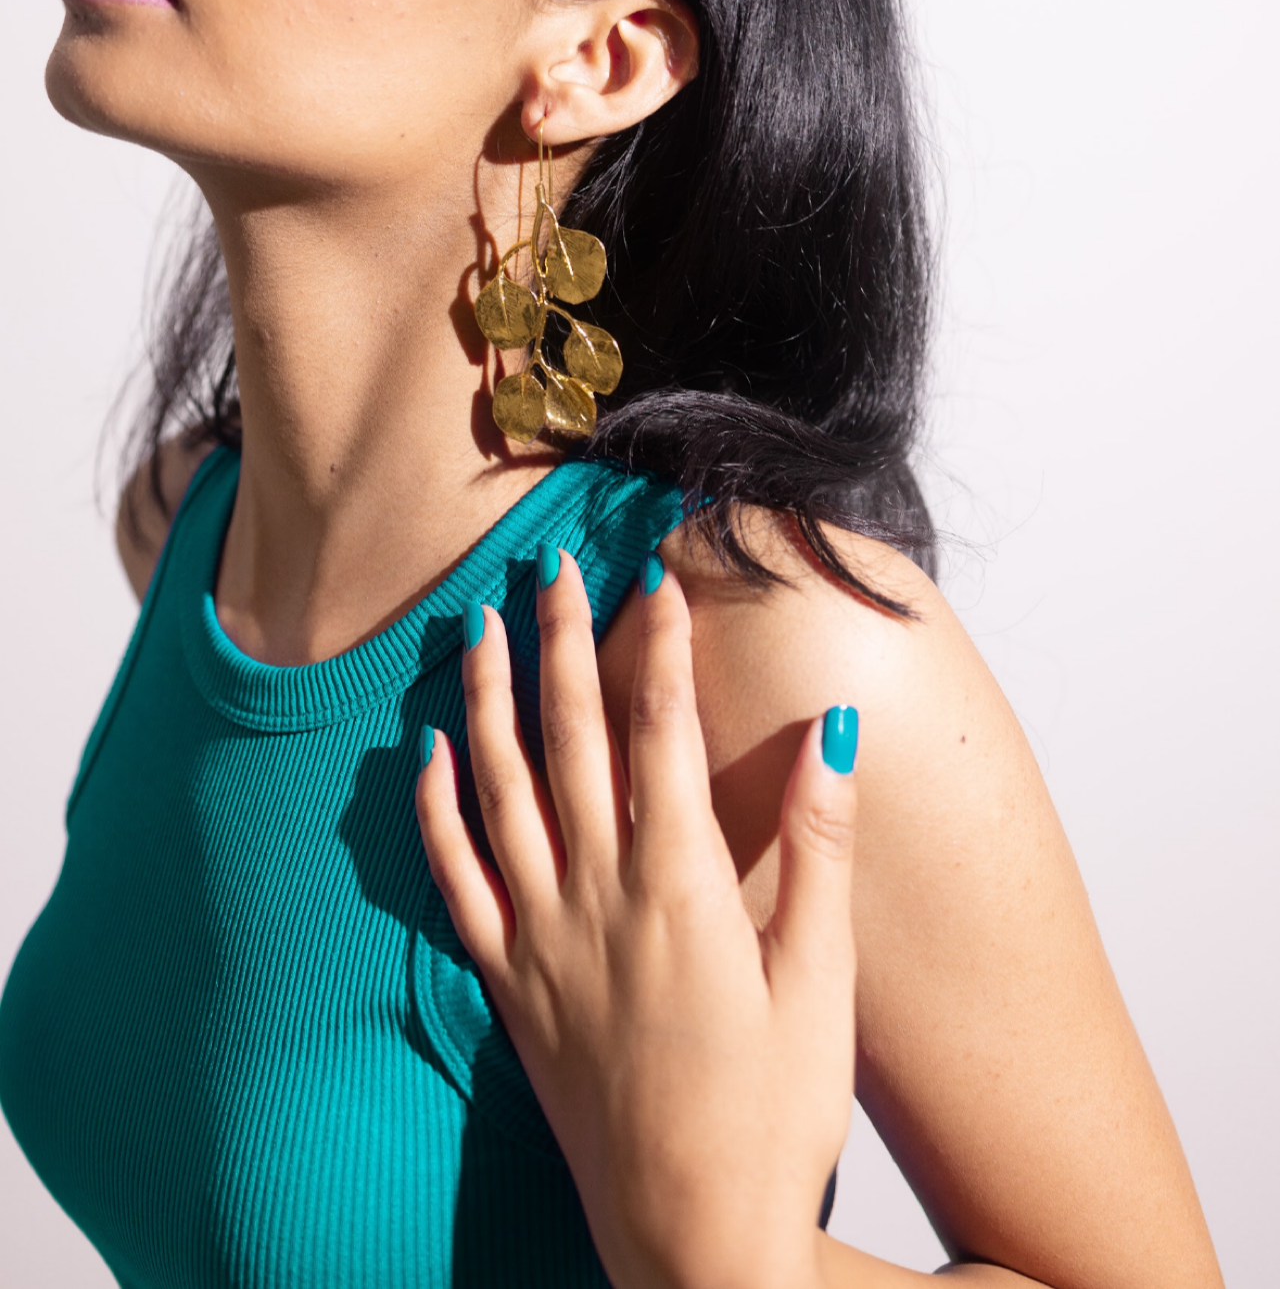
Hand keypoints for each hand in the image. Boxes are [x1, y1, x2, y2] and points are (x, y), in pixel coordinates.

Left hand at [416, 547, 859, 1288]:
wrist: (689, 1237)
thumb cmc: (771, 1116)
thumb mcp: (821, 980)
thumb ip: (821, 848)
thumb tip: (834, 734)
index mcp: (679, 888)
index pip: (660, 732)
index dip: (657, 647)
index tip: (655, 579)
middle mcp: (597, 899)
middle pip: (571, 739)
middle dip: (559, 641)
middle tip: (550, 565)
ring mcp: (543, 942)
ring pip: (498, 792)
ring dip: (486, 701)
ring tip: (475, 627)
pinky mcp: (510, 988)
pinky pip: (457, 882)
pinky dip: (437, 813)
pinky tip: (429, 757)